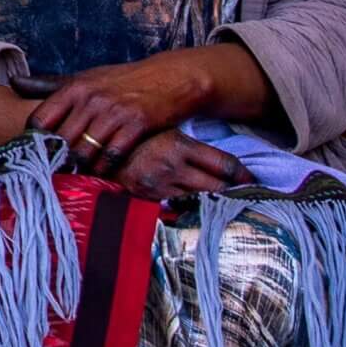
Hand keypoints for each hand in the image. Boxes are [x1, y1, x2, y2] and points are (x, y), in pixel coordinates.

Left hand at [29, 52, 213, 171]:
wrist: (171, 77)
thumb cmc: (123, 80)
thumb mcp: (86, 77)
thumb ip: (51, 85)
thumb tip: (15, 84)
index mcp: (74, 87)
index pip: (40, 119)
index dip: (34, 143)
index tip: (34, 157)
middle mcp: (90, 99)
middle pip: (60, 141)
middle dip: (56, 162)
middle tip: (55, 177)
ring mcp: (113, 112)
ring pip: (84, 152)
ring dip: (80, 169)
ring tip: (77, 179)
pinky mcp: (136, 125)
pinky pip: (112, 156)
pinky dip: (106, 169)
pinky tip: (104, 174)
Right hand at [111, 129, 245, 202]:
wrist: (93, 152)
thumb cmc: (137, 141)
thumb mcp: (166, 134)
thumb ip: (194, 150)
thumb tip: (229, 169)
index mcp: (178, 144)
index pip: (224, 165)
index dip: (243, 175)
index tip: (252, 181)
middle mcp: (170, 166)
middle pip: (219, 188)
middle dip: (235, 194)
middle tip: (246, 197)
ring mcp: (159, 187)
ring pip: (202, 202)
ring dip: (215, 205)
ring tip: (225, 206)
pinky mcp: (148, 201)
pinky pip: (180, 211)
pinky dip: (192, 212)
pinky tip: (198, 212)